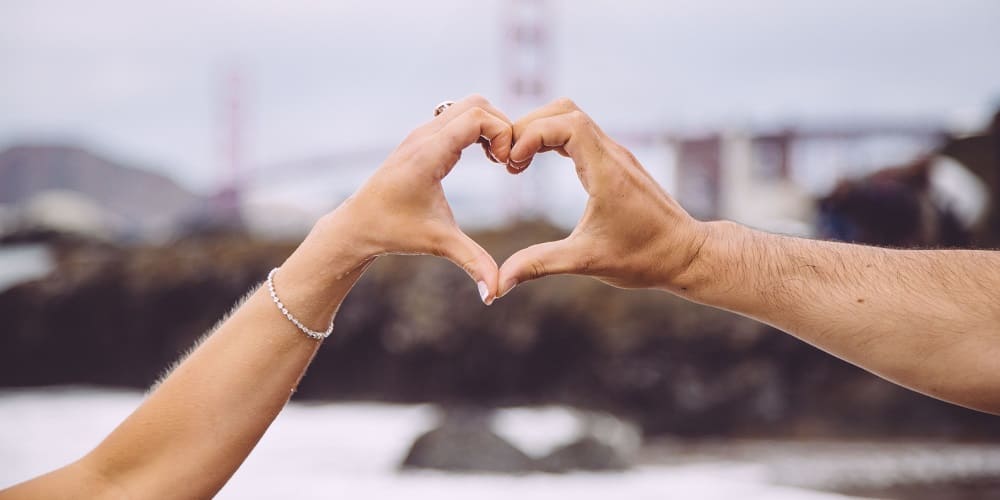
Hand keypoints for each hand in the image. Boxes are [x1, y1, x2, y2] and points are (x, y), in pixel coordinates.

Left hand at [318, 94, 512, 303]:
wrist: (357, 226)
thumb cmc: (394, 232)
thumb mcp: (438, 244)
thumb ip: (472, 263)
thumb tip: (495, 295)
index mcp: (429, 154)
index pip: (477, 117)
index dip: (503, 134)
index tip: (507, 165)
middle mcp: (424, 136)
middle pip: (476, 103)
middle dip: (501, 126)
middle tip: (508, 161)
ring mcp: (421, 133)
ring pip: (467, 105)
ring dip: (489, 125)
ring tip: (498, 159)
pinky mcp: (421, 138)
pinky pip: (456, 115)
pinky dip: (477, 127)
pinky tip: (483, 156)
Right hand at [497, 98, 708, 295]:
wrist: (686, 254)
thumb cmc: (643, 258)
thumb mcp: (586, 261)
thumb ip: (540, 264)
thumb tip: (501, 282)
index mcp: (607, 171)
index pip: (567, 123)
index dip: (533, 134)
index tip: (513, 163)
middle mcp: (613, 154)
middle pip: (565, 110)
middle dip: (529, 127)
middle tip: (507, 160)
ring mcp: (616, 156)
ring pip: (572, 117)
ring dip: (540, 130)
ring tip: (518, 162)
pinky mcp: (616, 163)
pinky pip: (580, 133)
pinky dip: (553, 138)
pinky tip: (537, 162)